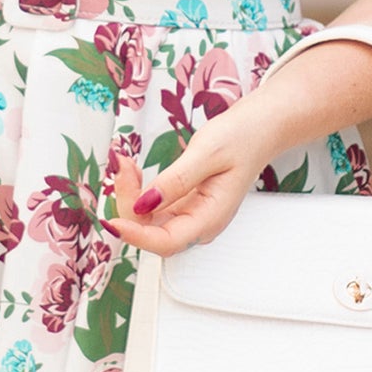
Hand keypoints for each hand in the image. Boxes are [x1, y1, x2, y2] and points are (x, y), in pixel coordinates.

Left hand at [107, 128, 261, 253]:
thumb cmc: (242, 139)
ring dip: (130, 195)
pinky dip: (137, 190)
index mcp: (210, 218)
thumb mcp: (208, 153)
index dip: (136, 236)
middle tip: (122, 167)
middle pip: (151, 232)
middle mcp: (198, 223)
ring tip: (126, 164)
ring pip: (147, 220)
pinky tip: (133, 171)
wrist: (257, 129)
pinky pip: (151, 207)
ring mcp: (189, 215)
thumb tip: (145, 203)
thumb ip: (176, 180)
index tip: (113, 222)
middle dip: (129, 204)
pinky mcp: (181, 205)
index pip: (166, 242)